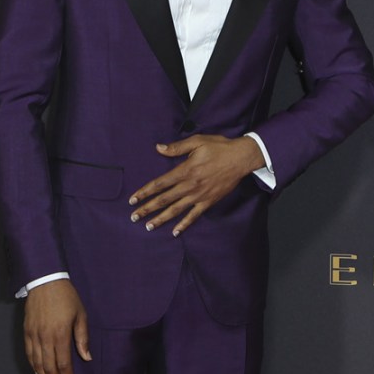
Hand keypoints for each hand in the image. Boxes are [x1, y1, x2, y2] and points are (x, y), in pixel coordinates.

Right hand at [24, 279, 90, 373]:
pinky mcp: (26, 331)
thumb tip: (86, 357)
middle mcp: (45, 337)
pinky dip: (33, 365)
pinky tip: (37, 372)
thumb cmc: (66, 297)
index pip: (63, 363)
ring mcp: (34, 335)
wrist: (46, 281)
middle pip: (49, 366)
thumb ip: (82, 338)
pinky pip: (28, 353)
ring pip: (37, 363)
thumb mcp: (80, 315)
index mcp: (61, 334)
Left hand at [129, 135, 263, 235]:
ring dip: (161, 219)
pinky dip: (184, 224)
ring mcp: (199, 196)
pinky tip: (174, 232)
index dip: (145, 192)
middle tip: (133, 217)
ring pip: (176, 210)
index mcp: (185, 170)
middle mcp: (190, 185)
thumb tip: (158, 148)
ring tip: (148, 226)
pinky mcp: (208, 202)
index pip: (160, 184)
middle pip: (164, 199)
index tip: (133, 199)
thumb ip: (176, 147)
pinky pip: (194, 215)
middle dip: (147, 209)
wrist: (241, 158)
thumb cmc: (219, 147)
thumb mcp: (197, 141)